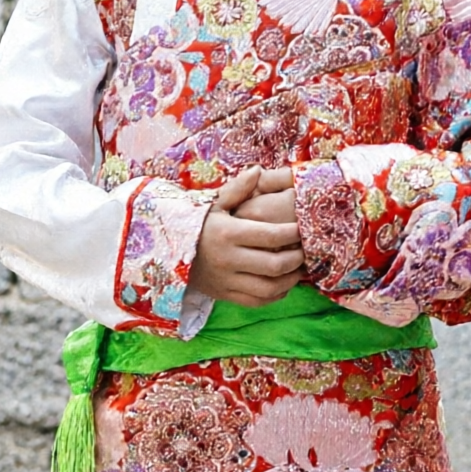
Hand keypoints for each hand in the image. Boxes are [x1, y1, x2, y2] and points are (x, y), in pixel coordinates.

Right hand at [189, 165, 302, 307]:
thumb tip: (259, 170)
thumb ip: (238, 189)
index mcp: (227, 233)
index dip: (293, 234)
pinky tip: (283, 283)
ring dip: (290, 280)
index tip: (302, 229)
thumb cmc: (197, 224)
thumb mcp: (213, 204)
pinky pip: (257, 301)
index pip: (271, 236)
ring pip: (269, 288)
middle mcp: (227, 259)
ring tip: (298, 269)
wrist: (165, 252)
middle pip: (275, 265)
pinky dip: (275, 295)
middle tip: (305, 251)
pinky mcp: (225, 295)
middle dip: (297, 259)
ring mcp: (226, 280)